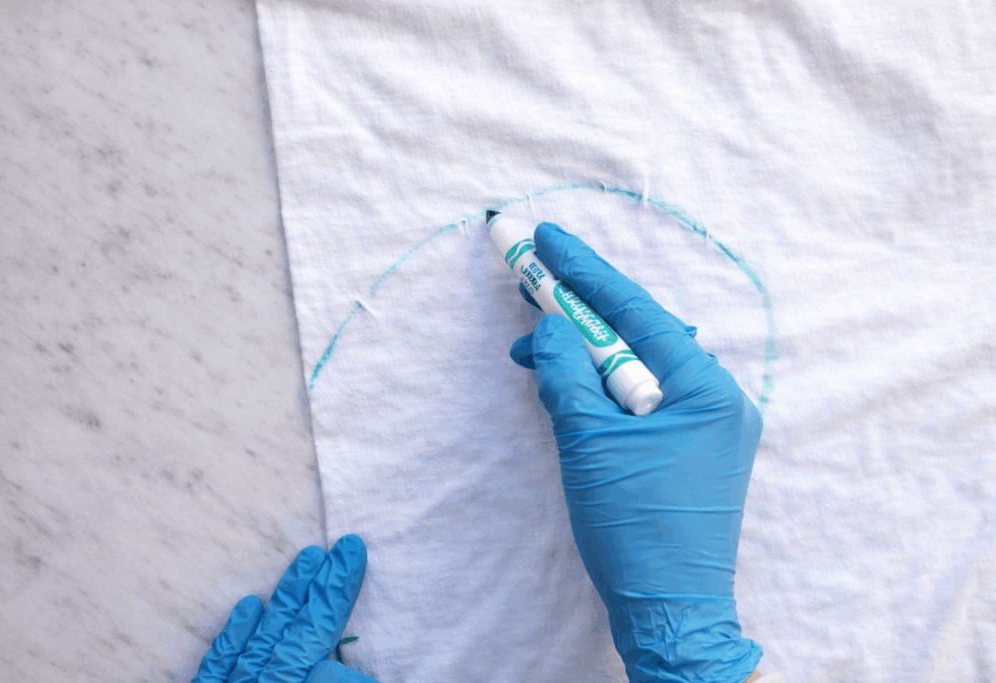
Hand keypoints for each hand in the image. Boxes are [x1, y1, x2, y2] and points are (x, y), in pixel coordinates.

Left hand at [191, 535, 376, 682]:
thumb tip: (337, 658)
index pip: (321, 637)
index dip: (337, 594)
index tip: (352, 550)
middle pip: (297, 633)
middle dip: (322, 588)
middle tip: (341, 546)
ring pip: (261, 640)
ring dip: (286, 598)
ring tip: (307, 557)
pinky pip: (218, 667)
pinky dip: (235, 636)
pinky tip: (248, 604)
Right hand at [509, 223, 763, 681]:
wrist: (670, 612)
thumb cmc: (634, 528)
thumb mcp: (589, 442)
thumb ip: (566, 374)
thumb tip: (551, 329)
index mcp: (704, 386)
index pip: (636, 310)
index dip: (585, 271)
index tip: (544, 237)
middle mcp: (716, 397)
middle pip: (638, 335)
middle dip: (579, 315)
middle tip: (528, 287)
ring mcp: (707, 425)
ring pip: (636, 369)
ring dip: (584, 358)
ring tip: (532, 353)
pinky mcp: (690, 450)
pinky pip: (642, 401)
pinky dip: (601, 391)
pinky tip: (566, 388)